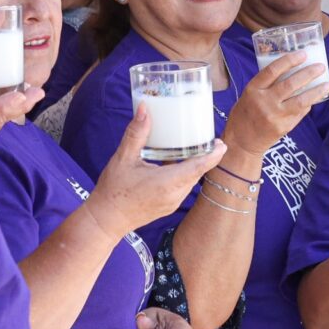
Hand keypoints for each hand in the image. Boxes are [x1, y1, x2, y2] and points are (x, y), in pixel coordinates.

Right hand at [85, 106, 227, 239]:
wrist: (106, 220)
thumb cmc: (113, 191)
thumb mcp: (123, 158)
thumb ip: (136, 133)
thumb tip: (144, 109)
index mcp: (167, 182)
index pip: (198, 167)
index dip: (213, 155)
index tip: (222, 143)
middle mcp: (175, 194)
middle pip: (197, 172)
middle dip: (206, 156)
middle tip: (209, 138)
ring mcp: (173, 202)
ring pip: (191, 180)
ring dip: (195, 165)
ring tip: (194, 147)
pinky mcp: (169, 206)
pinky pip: (183, 187)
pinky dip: (185, 174)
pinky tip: (178, 163)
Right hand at [223, 51, 328, 155]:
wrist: (241, 142)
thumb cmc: (245, 114)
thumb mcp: (249, 94)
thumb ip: (266, 85)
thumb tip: (292, 72)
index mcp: (253, 89)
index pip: (273, 70)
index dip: (290, 60)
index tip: (303, 54)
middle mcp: (264, 102)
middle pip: (291, 84)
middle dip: (309, 73)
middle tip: (320, 67)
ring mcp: (275, 116)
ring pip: (301, 101)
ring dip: (316, 91)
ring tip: (327, 84)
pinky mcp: (284, 127)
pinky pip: (300, 113)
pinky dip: (308, 104)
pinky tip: (314, 98)